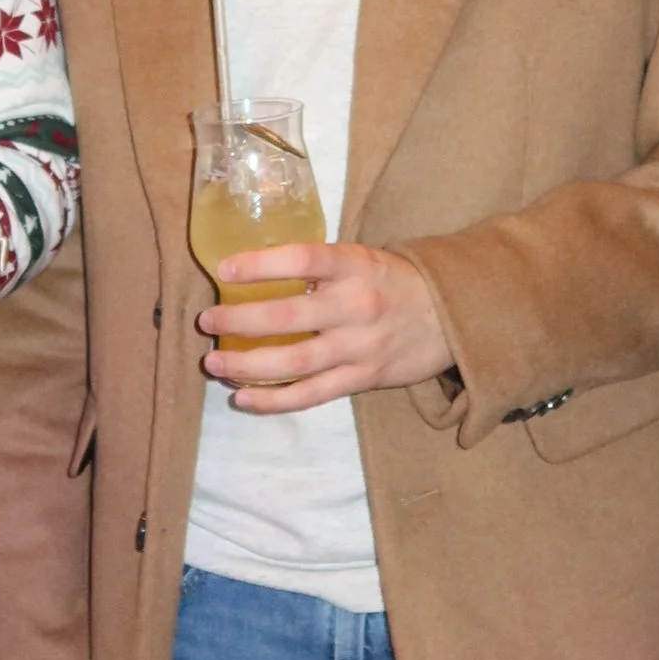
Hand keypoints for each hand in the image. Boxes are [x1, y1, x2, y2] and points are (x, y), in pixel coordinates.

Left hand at [201, 242, 454, 412]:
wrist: (451, 317)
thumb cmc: (394, 282)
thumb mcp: (363, 259)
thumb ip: (319, 267)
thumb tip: (255, 270)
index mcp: (354, 266)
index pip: (304, 259)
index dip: (261, 264)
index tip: (224, 269)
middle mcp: (356, 306)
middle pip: (287, 318)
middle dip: (238, 320)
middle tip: (207, 320)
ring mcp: (359, 347)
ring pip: (293, 362)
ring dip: (246, 365)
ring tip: (214, 362)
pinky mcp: (362, 379)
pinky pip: (311, 394)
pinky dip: (274, 400)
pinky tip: (243, 398)